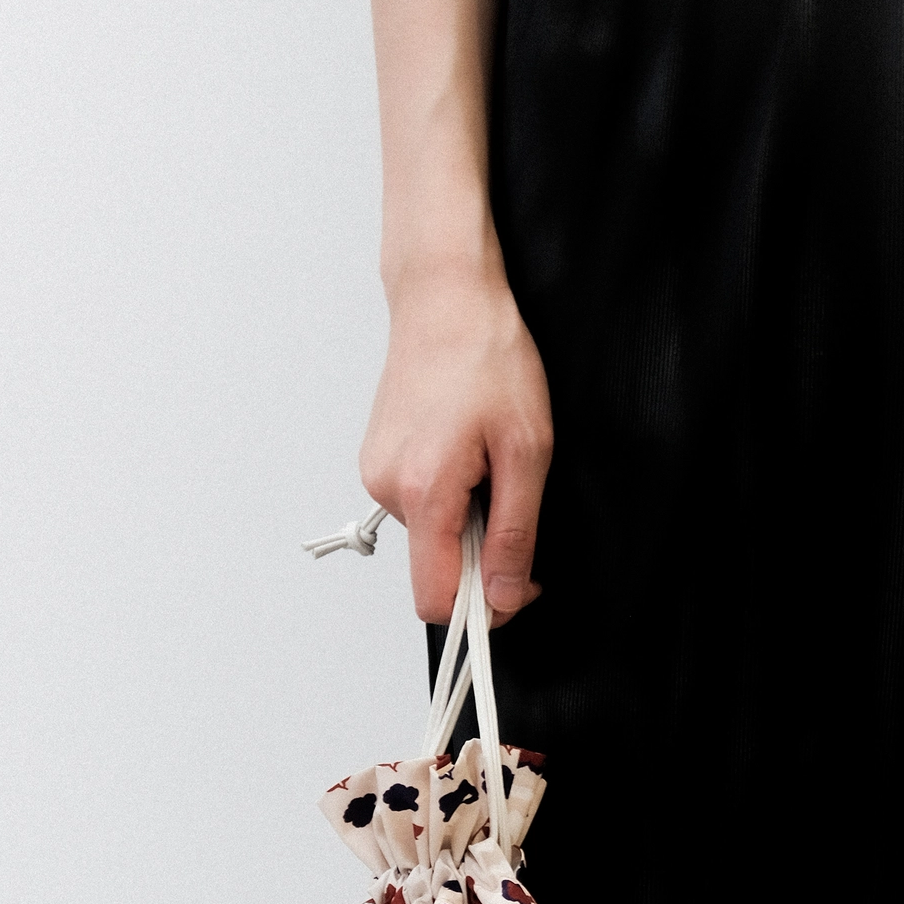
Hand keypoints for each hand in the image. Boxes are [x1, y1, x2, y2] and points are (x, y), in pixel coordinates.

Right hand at [359, 264, 552, 625]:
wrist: (446, 297)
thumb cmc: (487, 356)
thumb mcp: (527, 450)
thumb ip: (513, 533)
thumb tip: (503, 595)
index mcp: (423, 491)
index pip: (436, 599)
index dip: (481, 607)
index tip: (517, 585)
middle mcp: (387, 488)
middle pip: (436, 568)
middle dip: (480, 551)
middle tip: (511, 493)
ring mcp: (376, 473)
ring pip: (430, 535)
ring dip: (467, 516)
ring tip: (487, 458)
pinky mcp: (377, 460)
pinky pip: (419, 504)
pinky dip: (449, 494)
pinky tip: (465, 448)